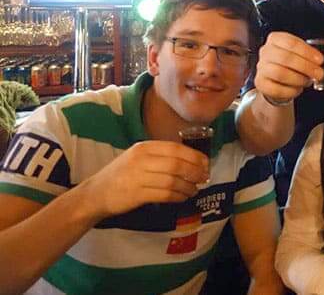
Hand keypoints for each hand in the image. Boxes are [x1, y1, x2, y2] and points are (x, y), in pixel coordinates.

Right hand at [81, 141, 209, 218]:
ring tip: (194, 190)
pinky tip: (182, 197)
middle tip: (204, 178)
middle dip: (195, 172)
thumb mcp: (139, 157)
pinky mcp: (137, 194)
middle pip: (177, 164)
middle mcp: (141, 159)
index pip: (176, 148)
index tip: (205, 163)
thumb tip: (193, 161)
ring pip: (173, 181)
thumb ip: (161, 156)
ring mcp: (138, 177)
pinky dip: (178, 196)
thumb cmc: (122, 174)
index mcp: (144, 147)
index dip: (194, 156)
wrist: (96, 193)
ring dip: (188, 187)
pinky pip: (165, 195)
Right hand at [253, 32, 323, 102]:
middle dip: (305, 67)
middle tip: (319, 74)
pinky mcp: (260, 83)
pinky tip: (297, 90)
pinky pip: (274, 88)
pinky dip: (289, 90)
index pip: (291, 42)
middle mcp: (266, 51)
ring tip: (307, 82)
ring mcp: (261, 67)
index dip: (307, 51)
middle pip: (285, 57)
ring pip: (279, 73)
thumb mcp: (311, 58)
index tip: (321, 60)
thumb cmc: (296, 66)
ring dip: (298, 79)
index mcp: (277, 39)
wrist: (280, 82)